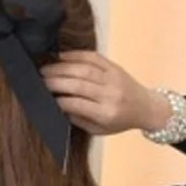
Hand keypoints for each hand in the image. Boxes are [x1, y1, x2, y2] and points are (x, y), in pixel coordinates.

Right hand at [41, 51, 170, 135]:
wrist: (147, 107)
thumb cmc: (121, 122)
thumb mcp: (100, 130)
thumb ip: (80, 120)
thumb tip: (58, 108)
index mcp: (106, 113)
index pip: (77, 104)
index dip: (59, 100)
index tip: (44, 98)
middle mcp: (110, 94)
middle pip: (78, 84)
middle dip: (55, 81)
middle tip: (38, 80)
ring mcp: (113, 78)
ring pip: (83, 69)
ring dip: (61, 68)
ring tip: (45, 69)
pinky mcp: (114, 66)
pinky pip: (93, 57)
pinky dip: (75, 55)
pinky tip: (61, 57)